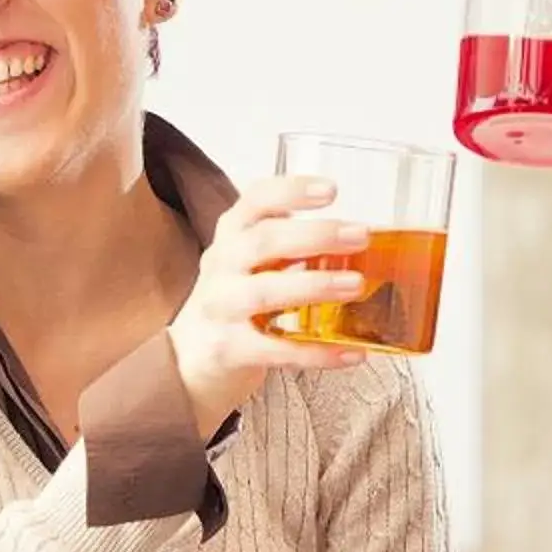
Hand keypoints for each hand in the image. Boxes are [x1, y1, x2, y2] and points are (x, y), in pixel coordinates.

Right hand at [169, 174, 370, 435]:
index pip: (256, 200)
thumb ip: (292, 245)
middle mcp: (221, 266)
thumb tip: (358, 238)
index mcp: (232, 236)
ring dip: (314, 285)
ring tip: (355, 285)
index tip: (332, 190)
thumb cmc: (235, 302)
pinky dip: (316, 353)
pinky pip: (276, 351)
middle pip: (263, 241)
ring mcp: (221, 308)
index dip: (292, 191)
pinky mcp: (229, 350)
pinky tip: (352, 353)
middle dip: (315, 235)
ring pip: (264, 291)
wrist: (190, 360)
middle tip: (360, 235)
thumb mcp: (252, 263)